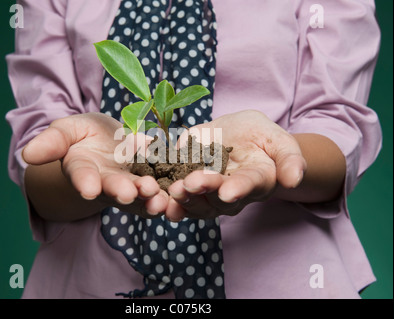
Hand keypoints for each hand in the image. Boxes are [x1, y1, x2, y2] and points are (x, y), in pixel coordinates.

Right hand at [22, 112, 167, 218]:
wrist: (108, 140)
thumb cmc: (83, 135)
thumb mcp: (66, 131)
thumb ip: (51, 142)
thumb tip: (26, 155)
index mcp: (83, 170)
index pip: (81, 177)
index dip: (84, 182)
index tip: (86, 188)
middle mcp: (106, 182)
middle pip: (113, 189)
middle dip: (120, 191)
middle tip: (128, 193)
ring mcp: (129, 185)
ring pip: (138, 196)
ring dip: (147, 197)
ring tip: (156, 196)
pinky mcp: (150, 182)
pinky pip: (159, 193)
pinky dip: (166, 196)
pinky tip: (175, 195)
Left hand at [165, 110, 306, 220]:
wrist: (237, 136)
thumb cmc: (261, 136)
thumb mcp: (279, 139)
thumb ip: (289, 158)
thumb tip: (294, 179)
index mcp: (256, 181)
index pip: (249, 186)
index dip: (238, 189)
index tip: (228, 193)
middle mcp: (232, 193)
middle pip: (217, 197)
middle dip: (203, 191)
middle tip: (190, 185)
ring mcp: (209, 193)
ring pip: (196, 202)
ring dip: (183, 199)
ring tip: (172, 191)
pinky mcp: (188, 186)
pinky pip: (178, 197)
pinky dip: (168, 198)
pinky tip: (157, 197)